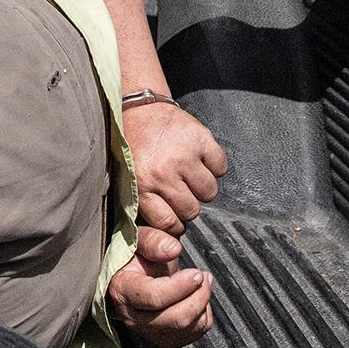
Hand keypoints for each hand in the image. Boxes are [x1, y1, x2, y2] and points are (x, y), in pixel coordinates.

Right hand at [109, 246, 214, 347]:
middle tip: (203, 276)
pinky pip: (194, 334)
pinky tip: (196, 298)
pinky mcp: (164, 340)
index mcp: (122, 289)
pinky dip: (203, 316)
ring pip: (187, 328)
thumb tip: (173, 249)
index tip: (196, 272)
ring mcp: (147, 332)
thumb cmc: (136, 256)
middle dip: (199, 296)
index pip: (154, 297)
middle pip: (176, 319)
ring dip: (203, 304)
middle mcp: (131, 317)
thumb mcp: (139, 239)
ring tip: (202, 282)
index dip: (181, 286)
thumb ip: (152, 239)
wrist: (135, 275)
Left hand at [125, 97, 225, 233]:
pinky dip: (214, 166)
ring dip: (201, 188)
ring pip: (209, 193)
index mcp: (142, 185)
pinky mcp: (201, 139)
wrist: (138, 108)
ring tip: (188, 175)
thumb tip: (165, 239)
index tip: (173, 218)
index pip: (169, 223)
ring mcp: (184, 155)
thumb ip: (144, 207)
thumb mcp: (128, 180)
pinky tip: (199, 160)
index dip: (174, 224)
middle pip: (192, 210)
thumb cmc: (132, 148)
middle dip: (187, 205)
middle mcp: (163, 172)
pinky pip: (220, 168)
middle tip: (179, 191)